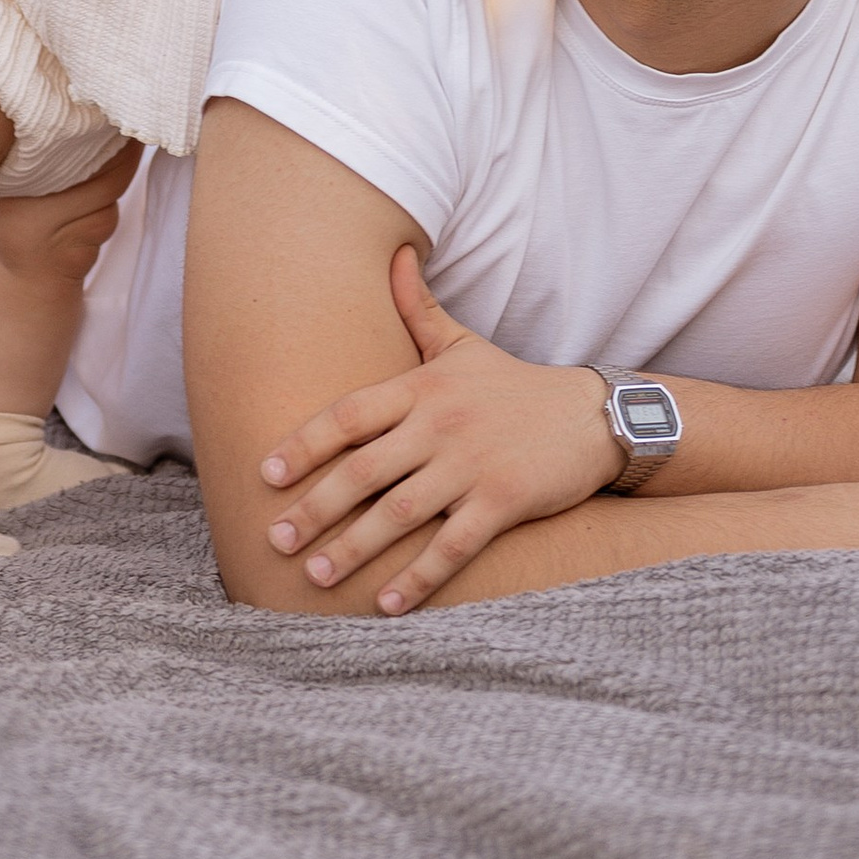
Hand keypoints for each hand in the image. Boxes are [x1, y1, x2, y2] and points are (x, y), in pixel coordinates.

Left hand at [257, 246, 618, 612]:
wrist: (592, 415)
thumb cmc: (515, 384)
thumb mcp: (462, 344)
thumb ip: (417, 307)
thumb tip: (391, 254)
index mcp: (423, 387)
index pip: (349, 414)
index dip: (304, 444)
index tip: (266, 474)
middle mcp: (441, 424)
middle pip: (363, 470)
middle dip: (314, 508)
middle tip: (273, 541)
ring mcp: (472, 463)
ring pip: (400, 512)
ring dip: (354, 548)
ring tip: (316, 576)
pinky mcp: (504, 500)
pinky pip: (452, 545)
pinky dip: (418, 577)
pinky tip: (387, 604)